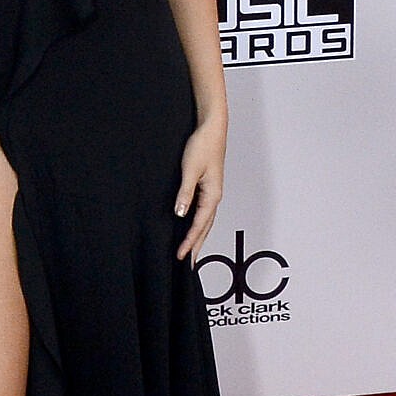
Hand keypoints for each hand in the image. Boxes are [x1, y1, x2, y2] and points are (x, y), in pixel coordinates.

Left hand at [173, 117, 225, 260]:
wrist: (211, 129)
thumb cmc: (201, 147)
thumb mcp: (190, 170)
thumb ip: (185, 193)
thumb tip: (180, 214)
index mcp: (212, 195)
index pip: (199, 225)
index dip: (190, 242)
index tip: (181, 256)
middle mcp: (214, 197)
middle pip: (205, 228)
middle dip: (197, 246)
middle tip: (188, 265)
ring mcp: (212, 193)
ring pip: (205, 221)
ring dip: (198, 237)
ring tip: (190, 252)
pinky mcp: (208, 187)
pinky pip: (203, 212)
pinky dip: (198, 224)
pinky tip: (191, 228)